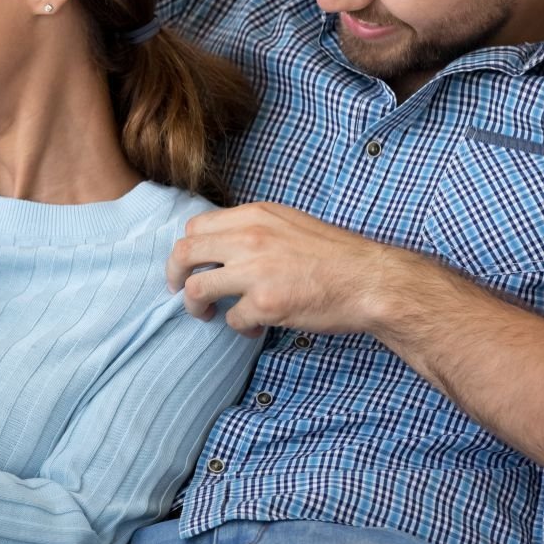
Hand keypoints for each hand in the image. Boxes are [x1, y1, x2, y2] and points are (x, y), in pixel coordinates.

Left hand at [165, 202, 400, 336]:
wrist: (370, 279)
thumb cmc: (336, 255)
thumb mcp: (290, 223)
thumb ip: (255, 229)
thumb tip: (222, 244)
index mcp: (254, 215)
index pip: (196, 226)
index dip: (187, 248)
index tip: (190, 264)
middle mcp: (249, 238)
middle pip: (184, 253)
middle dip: (173, 275)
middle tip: (177, 290)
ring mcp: (255, 272)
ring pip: (196, 288)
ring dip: (196, 305)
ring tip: (207, 314)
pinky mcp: (265, 304)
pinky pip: (232, 319)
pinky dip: (239, 327)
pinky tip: (254, 327)